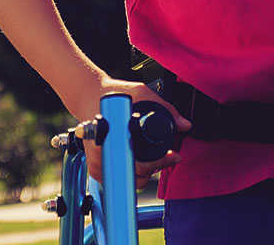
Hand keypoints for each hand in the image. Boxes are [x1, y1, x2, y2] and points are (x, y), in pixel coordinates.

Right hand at [77, 77, 191, 189]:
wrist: (88, 95)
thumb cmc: (112, 94)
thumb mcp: (141, 93)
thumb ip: (166, 108)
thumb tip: (185, 125)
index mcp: (109, 139)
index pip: (136, 164)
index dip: (157, 163)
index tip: (171, 156)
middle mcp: (99, 155)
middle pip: (134, 176)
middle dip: (154, 168)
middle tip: (168, 156)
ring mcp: (97, 163)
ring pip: (128, 180)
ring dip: (144, 172)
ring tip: (154, 157)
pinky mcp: (96, 167)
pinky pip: (119, 178)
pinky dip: (132, 171)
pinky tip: (139, 159)